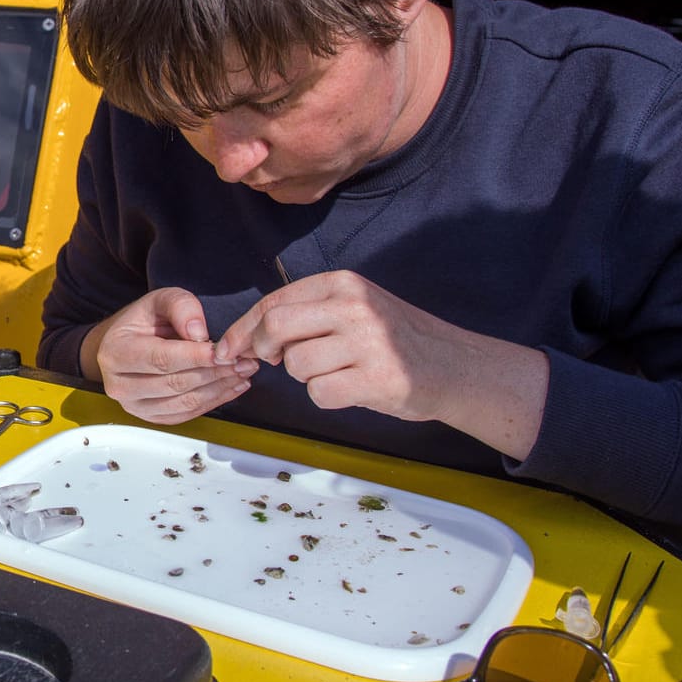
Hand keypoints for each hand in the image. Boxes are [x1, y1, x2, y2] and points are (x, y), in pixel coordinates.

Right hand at [86, 287, 258, 424]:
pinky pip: (187, 413)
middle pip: (175, 383)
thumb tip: (199, 332)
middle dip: (214, 373)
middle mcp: (120, 384)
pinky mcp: (151, 417)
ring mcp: (135, 406)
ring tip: (242, 372)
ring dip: (219, 389)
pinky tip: (231, 387)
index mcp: (116, 352)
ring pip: (184, 402)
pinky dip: (214, 401)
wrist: (122, 346)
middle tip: (244, 361)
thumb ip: (180, 306)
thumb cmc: (142, 323)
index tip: (224, 352)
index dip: (196, 357)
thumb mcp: (158, 301)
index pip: (161, 358)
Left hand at [217, 270, 546, 457]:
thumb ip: (307, 312)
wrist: (453, 366)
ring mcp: (368, 342)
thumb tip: (245, 337)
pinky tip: (352, 388)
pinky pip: (320, 394)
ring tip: (337, 371)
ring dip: (305, 377)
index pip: (274, 302)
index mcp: (344, 284)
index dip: (244, 329)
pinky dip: (327, 397)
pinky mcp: (377, 379)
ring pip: (296, 365)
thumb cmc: (394, 339)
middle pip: (276, 328)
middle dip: (265, 350)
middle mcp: (355, 307)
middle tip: (278, 361)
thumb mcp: (354, 307)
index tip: (228, 348)